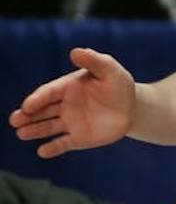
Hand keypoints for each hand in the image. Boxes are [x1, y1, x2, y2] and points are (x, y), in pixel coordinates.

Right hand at [10, 47, 137, 156]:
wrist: (131, 107)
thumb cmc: (117, 84)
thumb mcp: (109, 69)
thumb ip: (93, 61)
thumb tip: (75, 51)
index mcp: (66, 87)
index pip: (48, 93)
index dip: (37, 99)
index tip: (27, 106)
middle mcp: (63, 106)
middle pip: (41, 111)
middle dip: (27, 116)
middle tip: (15, 120)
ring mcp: (69, 123)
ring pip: (48, 127)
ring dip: (34, 131)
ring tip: (21, 134)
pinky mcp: (78, 138)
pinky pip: (63, 144)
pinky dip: (53, 148)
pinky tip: (43, 152)